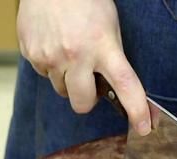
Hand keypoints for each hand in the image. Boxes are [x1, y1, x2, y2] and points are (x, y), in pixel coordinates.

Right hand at [17, 0, 151, 134]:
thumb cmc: (83, 0)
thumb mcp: (108, 24)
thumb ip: (110, 56)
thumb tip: (114, 88)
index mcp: (103, 45)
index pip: (125, 84)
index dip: (136, 109)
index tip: (144, 127)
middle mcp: (76, 55)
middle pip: (82, 103)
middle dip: (87, 100)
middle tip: (88, 83)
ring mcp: (51, 56)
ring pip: (61, 90)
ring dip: (67, 79)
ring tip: (68, 51)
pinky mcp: (32, 55)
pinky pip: (44, 74)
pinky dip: (50, 65)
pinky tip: (53, 43)